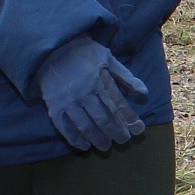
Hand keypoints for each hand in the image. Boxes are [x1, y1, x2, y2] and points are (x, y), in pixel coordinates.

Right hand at [35, 36, 147, 152]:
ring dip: (97, 138)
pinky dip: (74, 139)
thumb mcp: (107, 59)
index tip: (139, 130)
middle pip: (103, 118)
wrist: (51, 48)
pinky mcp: (53, 106)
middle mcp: (83, 92)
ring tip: (106, 146)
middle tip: (123, 141)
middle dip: (116, 132)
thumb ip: (125, 76)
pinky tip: (84, 146)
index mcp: (99, 80)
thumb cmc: (83, 53)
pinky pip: (64, 127)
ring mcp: (67, 101)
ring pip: (85, 126)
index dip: (129, 119)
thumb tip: (144, 93)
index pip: (117, 104)